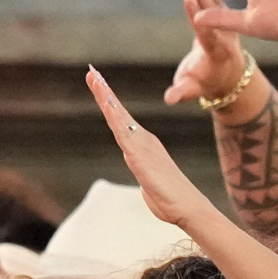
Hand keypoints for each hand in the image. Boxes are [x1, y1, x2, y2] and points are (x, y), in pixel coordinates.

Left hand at [88, 68, 214, 228]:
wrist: (186, 206)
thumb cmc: (168, 197)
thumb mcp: (148, 179)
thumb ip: (142, 169)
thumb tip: (140, 166)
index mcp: (142, 143)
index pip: (120, 119)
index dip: (109, 101)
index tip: (98, 84)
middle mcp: (142, 139)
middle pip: (118, 112)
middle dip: (104, 91)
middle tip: (91, 72)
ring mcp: (141, 146)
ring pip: (119, 118)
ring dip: (106, 98)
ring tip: (95, 80)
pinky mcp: (139, 156)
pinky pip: (123, 132)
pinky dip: (115, 117)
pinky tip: (107, 105)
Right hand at [164, 0, 248, 105]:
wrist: (227, 75)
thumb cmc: (204, 84)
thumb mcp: (193, 90)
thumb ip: (182, 92)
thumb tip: (168, 100)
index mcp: (217, 51)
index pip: (207, 32)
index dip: (197, 17)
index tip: (188, 1)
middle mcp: (223, 34)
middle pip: (211, 13)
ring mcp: (224, 24)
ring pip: (213, 2)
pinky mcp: (222, 17)